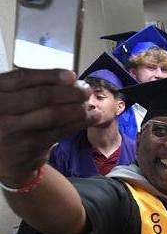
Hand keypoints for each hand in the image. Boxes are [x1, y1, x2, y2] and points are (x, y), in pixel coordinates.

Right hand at [0, 68, 91, 186]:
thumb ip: (29, 89)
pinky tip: (90, 119)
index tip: (72, 75)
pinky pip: (60, 131)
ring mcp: (13, 130)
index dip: (50, 76)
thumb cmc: (8, 122)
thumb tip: (71, 79)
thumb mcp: (8, 101)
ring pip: (54, 115)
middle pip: (42, 96)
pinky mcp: (29, 147)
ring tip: (90, 105)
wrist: (1, 158)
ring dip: (77, 108)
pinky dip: (78, 123)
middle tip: (86, 90)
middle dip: (70, 92)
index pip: (23, 79)